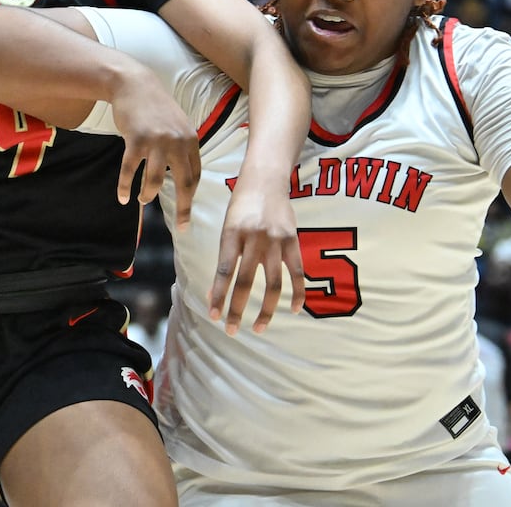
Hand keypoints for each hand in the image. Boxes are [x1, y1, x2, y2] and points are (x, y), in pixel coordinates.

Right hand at [107, 74, 201, 226]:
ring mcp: (156, 140)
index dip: (191, 196)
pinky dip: (125, 186)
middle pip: (183, 183)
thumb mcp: (177, 124)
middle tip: (180, 226)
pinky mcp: (136, 139)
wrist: (134, 84)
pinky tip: (122, 197)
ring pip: (155, 179)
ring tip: (143, 200)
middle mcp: (177, 141)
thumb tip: (183, 175)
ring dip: (148, 194)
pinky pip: (130, 169)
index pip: (195, 175)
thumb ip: (183, 146)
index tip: (187, 214)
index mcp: (191, 139)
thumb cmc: (155, 107)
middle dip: (183, 208)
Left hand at [208, 168, 304, 333]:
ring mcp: (276, 240)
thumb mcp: (227, 226)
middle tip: (231, 330)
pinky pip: (297, 272)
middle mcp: (254, 238)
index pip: (224, 271)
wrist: (266, 179)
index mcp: (232, 233)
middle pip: (247, 281)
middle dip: (237, 309)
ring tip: (258, 327)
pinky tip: (293, 310)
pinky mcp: (294, 240)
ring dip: (265, 309)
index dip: (218, 295)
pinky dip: (297, 292)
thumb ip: (226, 256)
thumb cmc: (241, 205)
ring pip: (273, 283)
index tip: (213, 315)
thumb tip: (217, 291)